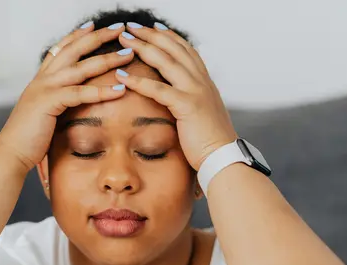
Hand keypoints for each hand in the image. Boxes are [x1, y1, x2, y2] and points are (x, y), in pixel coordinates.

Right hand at [0, 22, 134, 170]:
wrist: (11, 153)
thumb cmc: (29, 140)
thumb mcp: (44, 115)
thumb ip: (57, 104)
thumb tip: (72, 105)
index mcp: (41, 81)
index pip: (60, 50)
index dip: (76, 36)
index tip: (93, 26)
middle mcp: (42, 80)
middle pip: (73, 50)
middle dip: (97, 37)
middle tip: (119, 27)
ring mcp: (44, 88)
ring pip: (81, 67)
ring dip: (107, 59)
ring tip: (128, 54)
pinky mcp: (49, 102)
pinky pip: (80, 93)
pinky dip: (102, 91)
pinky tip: (120, 90)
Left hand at [113, 23, 237, 170]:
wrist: (223, 157)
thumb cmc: (210, 141)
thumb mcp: (203, 113)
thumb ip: (193, 100)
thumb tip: (182, 98)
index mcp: (205, 82)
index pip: (185, 50)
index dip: (168, 36)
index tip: (153, 27)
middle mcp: (201, 81)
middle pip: (173, 49)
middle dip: (150, 34)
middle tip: (130, 26)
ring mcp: (195, 91)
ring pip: (166, 61)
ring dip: (142, 47)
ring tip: (123, 40)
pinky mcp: (187, 105)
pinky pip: (158, 89)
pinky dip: (138, 81)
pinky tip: (122, 75)